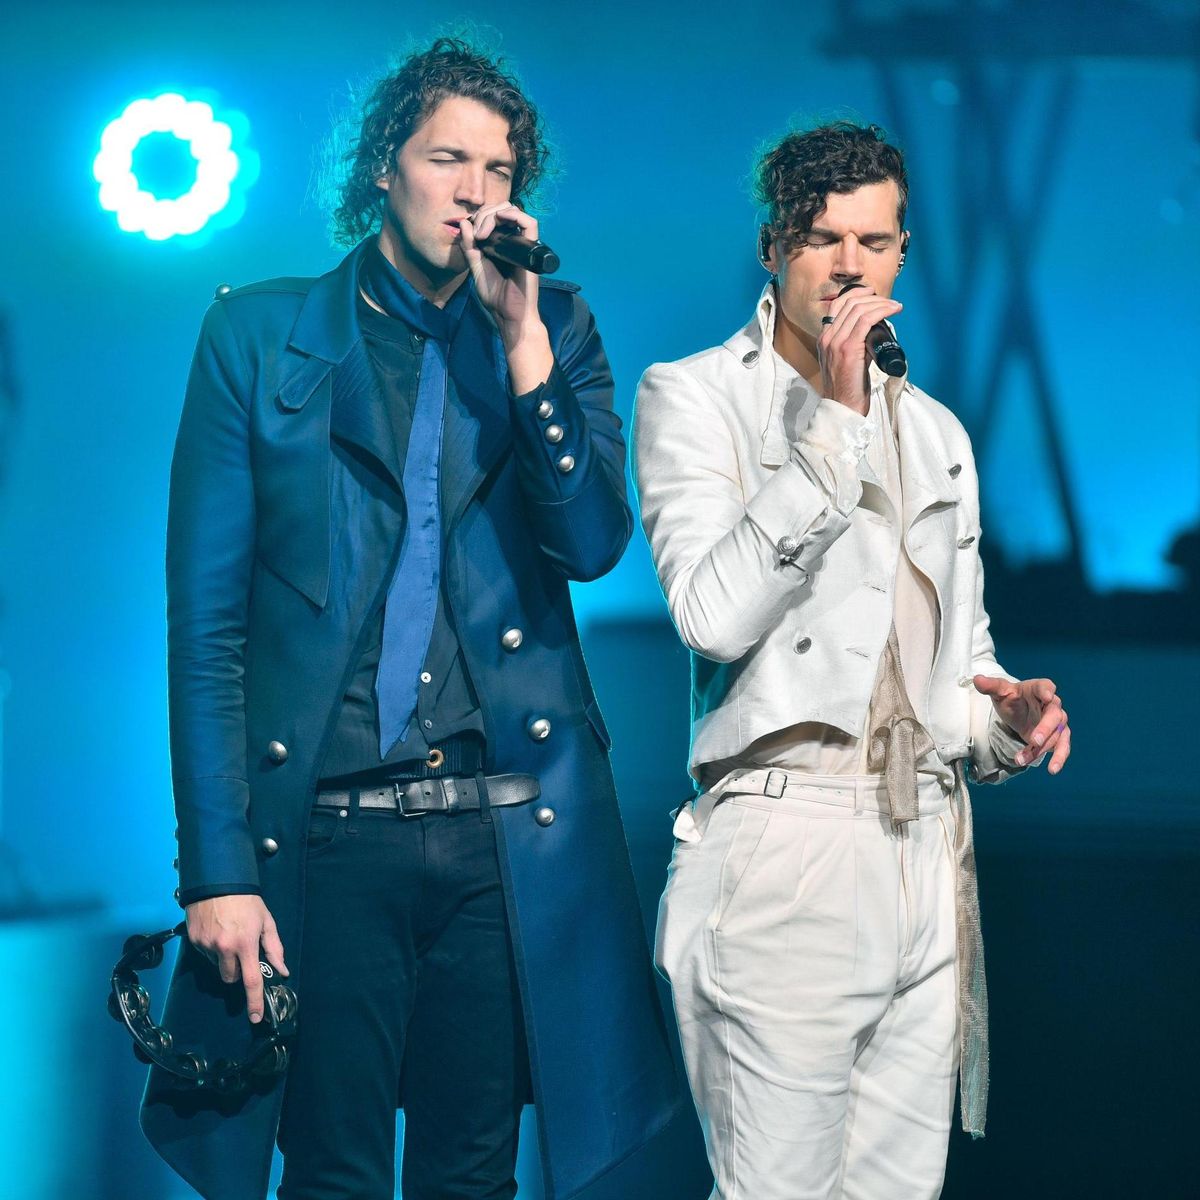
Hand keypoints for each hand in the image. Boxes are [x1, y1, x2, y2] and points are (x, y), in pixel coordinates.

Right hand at [185, 894, 288, 1022]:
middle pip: (231, 978)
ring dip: (224, 959)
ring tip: (228, 935)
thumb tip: (281, 970)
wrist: (217, 882)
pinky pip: (205, 955)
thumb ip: (274, 948)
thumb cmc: (246, 901)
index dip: (254, 1001)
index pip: (251, 981)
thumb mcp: (266, 921)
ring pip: (218, 966)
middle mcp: (224, 949)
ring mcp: (206, 946)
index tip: (256, 1017)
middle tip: (242, 952)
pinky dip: (212, 949)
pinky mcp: (194, 942)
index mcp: (245, 944)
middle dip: (238, 971)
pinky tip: (217, 931)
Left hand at [457, 202, 541, 334]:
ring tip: (482, 234)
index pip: (494, 215)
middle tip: (476, 233)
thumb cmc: (495, 296)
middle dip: (485, 213)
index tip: (469, 232)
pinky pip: (529, 222)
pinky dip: (513, 215)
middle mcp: (513, 239)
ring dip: (494, 215)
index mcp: (501, 243)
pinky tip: (497, 225)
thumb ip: (470, 247)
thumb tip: (464, 222)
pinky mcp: (531, 248)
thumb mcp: (476, 268)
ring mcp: (523, 243)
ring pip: (513, 210)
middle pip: (503, 208)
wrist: (508, 314)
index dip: (480, 216)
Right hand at [817, 286, 901, 414]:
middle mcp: (827, 338)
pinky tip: (893, 311)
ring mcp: (836, 342)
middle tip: (890, 302)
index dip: (857, 294)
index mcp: (824, 339)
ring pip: (859, 309)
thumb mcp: (845, 362)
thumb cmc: (848, 389)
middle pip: (849, 303)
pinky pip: (866, 320)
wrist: (842, 409)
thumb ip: (853, 344)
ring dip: (881, 303)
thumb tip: (873, 331)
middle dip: (873, 298)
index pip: (837, 305)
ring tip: (895, 306)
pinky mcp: (848, 349)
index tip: (874, 295)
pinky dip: (882, 311)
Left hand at [973, 675, 1071, 775]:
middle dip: (1045, 728)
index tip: (1047, 695)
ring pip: (1057, 734)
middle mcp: (1052, 704)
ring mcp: (1057, 721)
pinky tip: (1053, 769)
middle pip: (1054, 715)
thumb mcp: (999, 692)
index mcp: (1038, 689)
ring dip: (1042, 748)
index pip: (1045, 686)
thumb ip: (991, 686)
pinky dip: (1059, 758)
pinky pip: (1062, 747)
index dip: (1046, 691)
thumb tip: (976, 679)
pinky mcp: (1058, 736)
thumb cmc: (1011, 699)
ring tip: (1024, 760)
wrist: (1018, 711)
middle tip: (1034, 740)